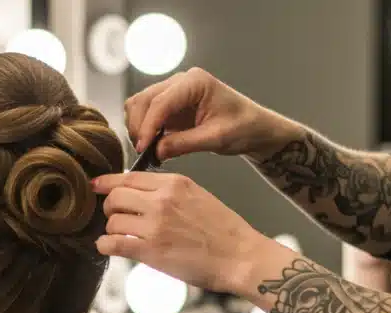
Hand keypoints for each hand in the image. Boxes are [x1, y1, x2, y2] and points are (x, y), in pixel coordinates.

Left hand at [93, 171, 269, 294]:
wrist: (241, 257)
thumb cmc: (224, 232)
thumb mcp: (198, 196)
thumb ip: (170, 192)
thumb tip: (141, 194)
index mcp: (175, 183)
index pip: (129, 177)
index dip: (108, 182)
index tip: (97, 186)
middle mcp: (162, 200)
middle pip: (114, 196)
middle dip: (109, 208)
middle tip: (114, 218)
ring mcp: (156, 225)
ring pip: (112, 220)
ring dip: (111, 229)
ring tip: (120, 237)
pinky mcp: (151, 251)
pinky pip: (113, 243)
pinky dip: (105, 245)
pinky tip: (108, 247)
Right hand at [125, 67, 293, 160]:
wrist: (253, 127)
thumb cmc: (243, 127)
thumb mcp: (216, 138)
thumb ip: (184, 144)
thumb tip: (155, 151)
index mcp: (195, 82)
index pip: (161, 102)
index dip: (148, 126)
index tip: (143, 148)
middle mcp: (181, 82)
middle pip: (144, 100)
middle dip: (139, 126)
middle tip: (143, 152)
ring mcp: (173, 92)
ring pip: (139, 104)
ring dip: (137, 126)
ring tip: (146, 149)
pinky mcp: (170, 105)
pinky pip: (146, 113)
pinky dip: (143, 128)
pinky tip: (151, 144)